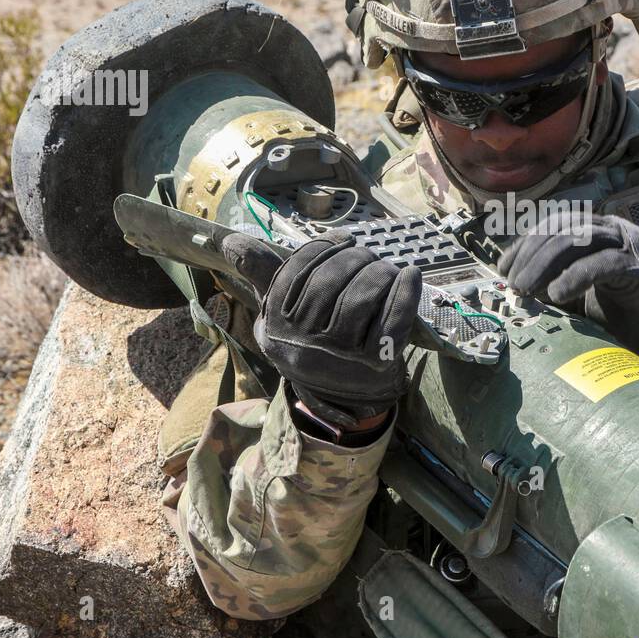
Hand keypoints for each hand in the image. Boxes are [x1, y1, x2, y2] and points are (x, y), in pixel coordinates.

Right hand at [245, 230, 421, 425]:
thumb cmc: (314, 341)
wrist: (345, 397)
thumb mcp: (282, 314)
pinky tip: (409, 275)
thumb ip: (262, 275)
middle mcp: (302, 343)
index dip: (325, 248)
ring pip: (362, 294)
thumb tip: (229, 242)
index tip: (343, 239)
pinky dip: (405, 291)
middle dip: (355, 258)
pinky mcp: (374, 363)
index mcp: (276, 326)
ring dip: (380, 272)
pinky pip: (393, 317)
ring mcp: (339, 356)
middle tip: (368, 256)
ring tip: (386, 269)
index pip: (298, 271)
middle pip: (332, 280)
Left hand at [497, 212, 638, 372]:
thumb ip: (553, 286)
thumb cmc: (627, 315)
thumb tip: (514, 288)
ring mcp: (628, 245)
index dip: (525, 243)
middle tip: (513, 284)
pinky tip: (555, 294)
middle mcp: (613, 230)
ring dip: (543, 264)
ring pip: (577, 239)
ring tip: (525, 289)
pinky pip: (600, 264)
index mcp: (599, 231)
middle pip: (561, 228)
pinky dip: (573, 277)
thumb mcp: (582, 297)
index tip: (504, 268)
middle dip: (531, 256)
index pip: (554, 224)